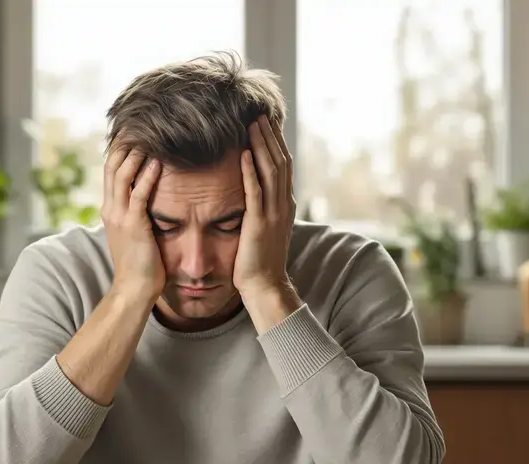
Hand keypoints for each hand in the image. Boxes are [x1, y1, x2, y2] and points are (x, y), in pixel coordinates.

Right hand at [101, 146, 163, 304]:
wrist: (134, 289)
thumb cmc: (141, 264)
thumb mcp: (135, 233)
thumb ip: (138, 213)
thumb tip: (151, 198)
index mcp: (110, 209)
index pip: (111, 170)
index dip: (121, 149)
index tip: (135, 132)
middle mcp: (110, 209)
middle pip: (112, 165)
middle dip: (125, 143)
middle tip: (142, 125)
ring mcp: (119, 216)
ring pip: (122, 174)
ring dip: (136, 153)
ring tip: (150, 136)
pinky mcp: (133, 225)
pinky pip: (139, 194)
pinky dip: (147, 176)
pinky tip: (159, 162)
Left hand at [235, 115, 295, 298]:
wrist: (265, 286)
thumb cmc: (259, 259)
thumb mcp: (265, 226)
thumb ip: (263, 206)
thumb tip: (254, 189)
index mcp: (285, 204)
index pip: (283, 165)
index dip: (275, 142)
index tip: (266, 121)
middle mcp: (283, 205)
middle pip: (280, 161)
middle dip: (270, 136)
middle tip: (259, 113)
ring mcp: (273, 214)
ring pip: (270, 171)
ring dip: (261, 146)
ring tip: (252, 124)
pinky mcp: (258, 224)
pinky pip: (255, 192)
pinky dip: (250, 172)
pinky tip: (244, 154)